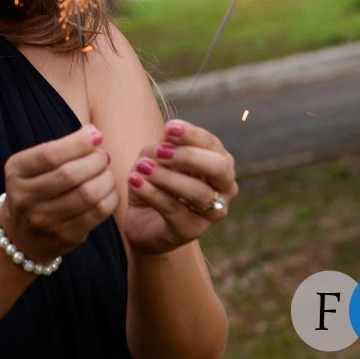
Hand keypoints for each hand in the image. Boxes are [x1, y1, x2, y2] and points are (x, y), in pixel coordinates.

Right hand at [1, 124, 119, 263]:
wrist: (20, 235)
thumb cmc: (34, 189)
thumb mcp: (34, 166)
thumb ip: (61, 148)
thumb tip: (93, 132)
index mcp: (16, 172)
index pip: (50, 154)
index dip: (78, 143)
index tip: (97, 135)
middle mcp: (25, 197)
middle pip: (70, 175)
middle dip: (95, 161)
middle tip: (104, 156)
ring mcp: (43, 220)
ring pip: (87, 195)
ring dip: (106, 179)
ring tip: (107, 173)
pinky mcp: (64, 237)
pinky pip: (97, 213)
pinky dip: (110, 197)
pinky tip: (109, 191)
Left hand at [122, 119, 237, 256]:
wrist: (143, 221)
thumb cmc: (155, 182)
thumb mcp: (154, 158)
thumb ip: (162, 148)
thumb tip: (167, 141)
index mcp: (219, 162)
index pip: (211, 144)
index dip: (191, 134)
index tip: (168, 128)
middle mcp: (224, 187)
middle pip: (219, 168)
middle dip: (190, 157)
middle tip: (160, 151)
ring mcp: (212, 212)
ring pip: (198, 192)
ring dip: (167, 177)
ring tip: (142, 167)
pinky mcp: (192, 231)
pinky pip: (175, 210)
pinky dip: (153, 194)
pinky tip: (135, 181)